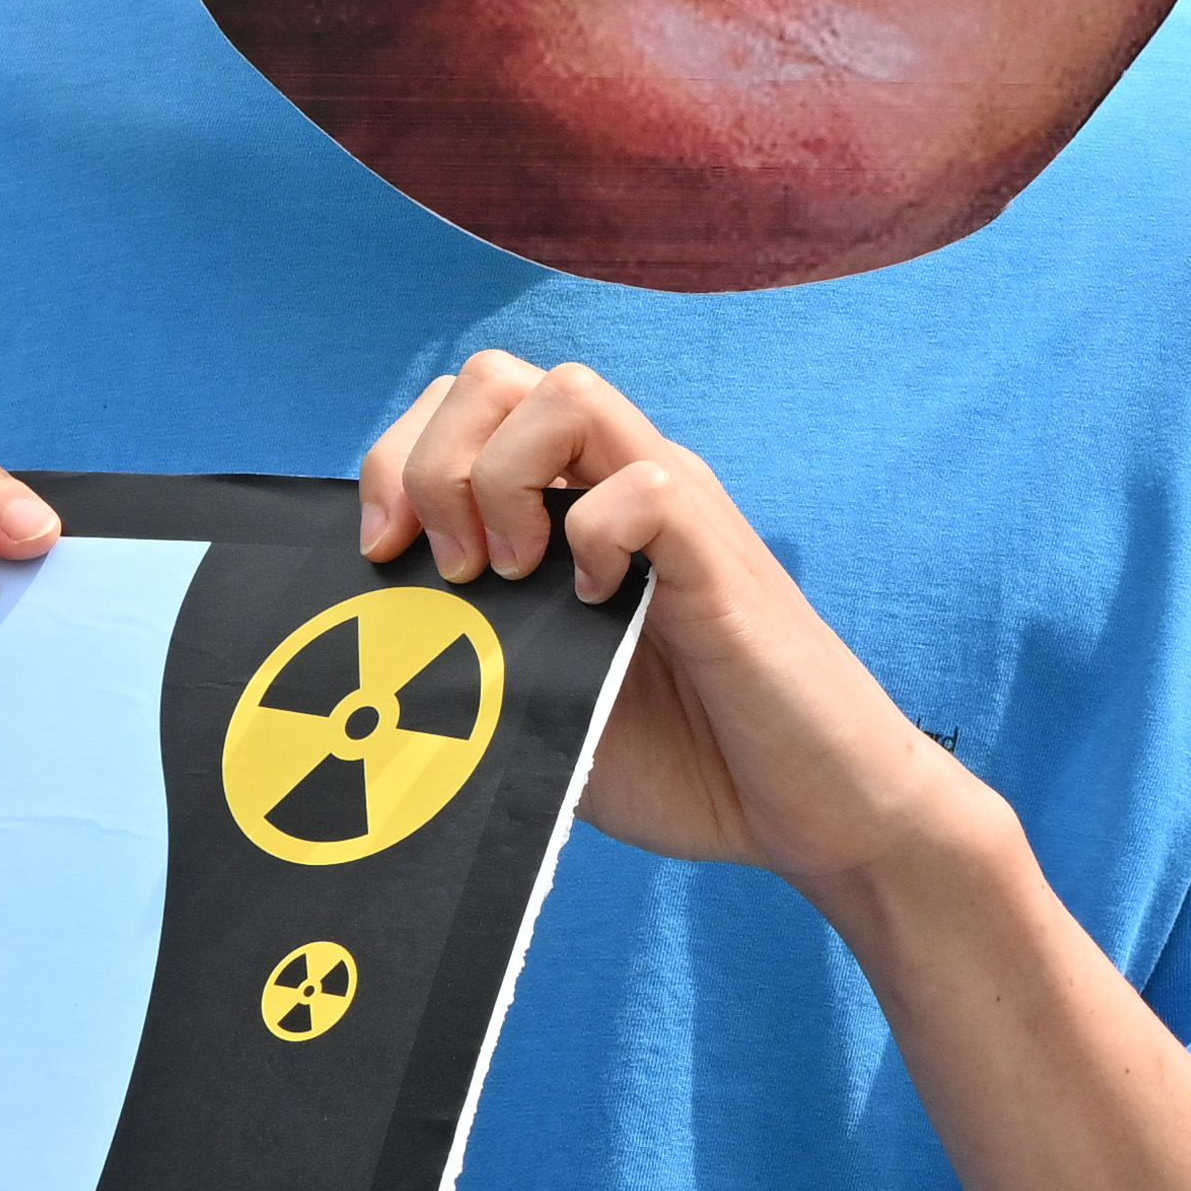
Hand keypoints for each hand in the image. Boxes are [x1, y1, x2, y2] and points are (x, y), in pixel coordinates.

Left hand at [351, 353, 973, 909]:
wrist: (819, 815)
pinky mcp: (719, 561)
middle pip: (497, 375)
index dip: (393, 461)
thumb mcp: (542, 711)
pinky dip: (597, 535)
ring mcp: (677, 514)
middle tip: (445, 569)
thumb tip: (372, 658)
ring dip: (503, 478)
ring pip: (570, 392)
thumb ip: (475, 662)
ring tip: (508, 575)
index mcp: (571, 509)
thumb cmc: (691, 764)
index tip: (381, 558)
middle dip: (430, 461)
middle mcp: (621, 487)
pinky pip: (650, 485)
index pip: (462, 407)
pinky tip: (593, 605)